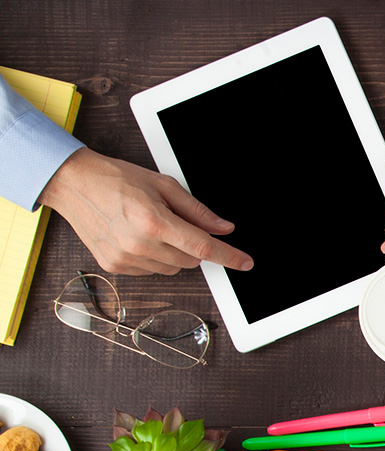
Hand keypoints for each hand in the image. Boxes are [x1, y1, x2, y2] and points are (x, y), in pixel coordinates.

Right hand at [38, 148, 251, 275]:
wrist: (73, 184)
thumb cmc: (116, 180)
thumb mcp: (163, 185)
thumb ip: (197, 210)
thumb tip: (224, 228)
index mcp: (154, 222)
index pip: (202, 247)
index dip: (228, 256)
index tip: (245, 263)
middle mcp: (139, 244)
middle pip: (190, 260)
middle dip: (193, 246)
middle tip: (177, 223)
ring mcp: (125, 258)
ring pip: (172, 268)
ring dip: (174, 253)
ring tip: (152, 227)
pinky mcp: (114, 266)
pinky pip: (151, 270)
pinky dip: (154, 257)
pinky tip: (138, 237)